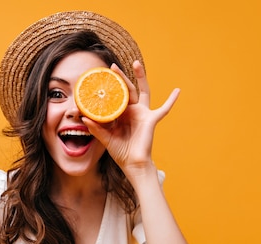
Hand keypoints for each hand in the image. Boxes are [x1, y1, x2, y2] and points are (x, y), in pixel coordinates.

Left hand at [84, 61, 178, 176]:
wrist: (133, 164)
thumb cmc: (121, 152)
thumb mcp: (106, 139)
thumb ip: (96, 128)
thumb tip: (83, 117)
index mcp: (121, 114)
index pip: (114, 97)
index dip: (109, 89)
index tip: (99, 78)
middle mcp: (132, 111)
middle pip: (127, 89)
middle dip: (121, 77)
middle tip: (112, 67)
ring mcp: (142, 113)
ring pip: (142, 91)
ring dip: (141, 77)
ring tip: (136, 63)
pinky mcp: (151, 119)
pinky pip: (164, 109)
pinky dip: (171, 100)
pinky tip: (177, 90)